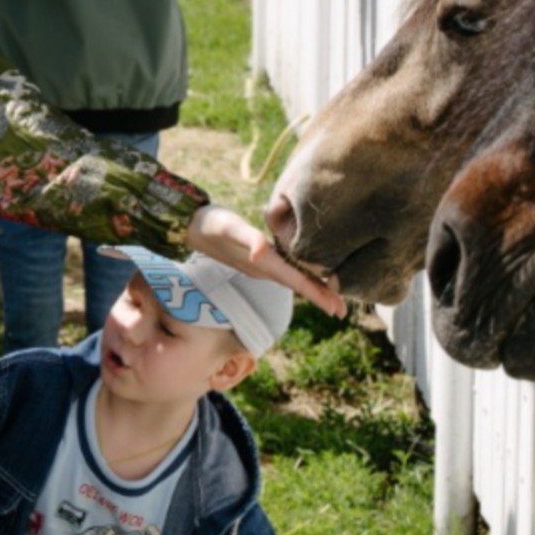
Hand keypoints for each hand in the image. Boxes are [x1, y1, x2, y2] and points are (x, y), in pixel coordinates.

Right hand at [187, 204, 345, 316]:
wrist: (189, 225)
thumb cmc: (211, 223)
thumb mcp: (229, 227)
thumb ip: (248, 238)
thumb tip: (262, 252)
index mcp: (263, 263)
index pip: (296, 282)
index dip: (317, 294)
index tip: (336, 309)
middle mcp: (263, 269)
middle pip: (297, 286)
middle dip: (321, 298)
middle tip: (344, 311)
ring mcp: (259, 266)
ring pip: (292, 280)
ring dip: (312, 290)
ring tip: (332, 298)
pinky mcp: (256, 259)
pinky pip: (285, 271)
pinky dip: (300, 276)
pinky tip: (306, 275)